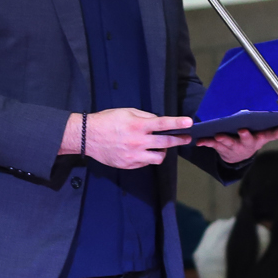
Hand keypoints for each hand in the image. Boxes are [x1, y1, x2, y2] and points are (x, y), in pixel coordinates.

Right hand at [75, 108, 192, 168]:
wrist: (88, 137)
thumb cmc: (107, 121)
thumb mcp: (126, 112)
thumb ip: (144, 116)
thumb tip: (157, 122)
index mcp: (138, 125)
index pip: (163, 124)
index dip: (178, 123)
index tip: (189, 123)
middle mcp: (138, 141)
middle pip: (166, 144)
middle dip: (179, 140)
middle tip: (186, 138)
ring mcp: (134, 155)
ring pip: (158, 158)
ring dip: (163, 152)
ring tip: (160, 147)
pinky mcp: (129, 165)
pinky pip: (146, 163)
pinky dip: (148, 157)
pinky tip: (144, 151)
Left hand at [197, 125, 277, 162]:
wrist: (237, 158)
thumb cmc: (250, 140)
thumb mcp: (262, 136)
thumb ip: (274, 131)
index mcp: (258, 139)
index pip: (272, 135)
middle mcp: (247, 144)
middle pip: (247, 140)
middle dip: (245, 136)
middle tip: (243, 130)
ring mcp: (234, 147)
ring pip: (229, 143)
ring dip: (224, 140)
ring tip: (218, 136)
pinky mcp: (221, 148)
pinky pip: (213, 145)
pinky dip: (206, 142)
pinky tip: (200, 141)